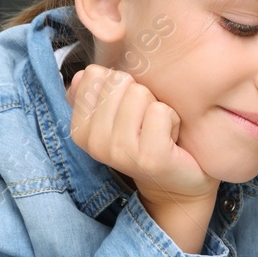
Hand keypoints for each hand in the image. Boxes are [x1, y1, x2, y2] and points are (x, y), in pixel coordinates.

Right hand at [65, 64, 216, 203]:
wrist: (176, 182)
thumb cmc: (147, 140)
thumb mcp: (116, 117)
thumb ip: (94, 95)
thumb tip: (81, 75)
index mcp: (81, 130)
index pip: (94, 74)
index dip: (119, 85)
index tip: (128, 110)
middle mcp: (95, 143)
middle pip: (119, 81)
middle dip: (140, 94)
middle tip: (146, 122)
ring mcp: (121, 152)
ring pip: (140, 93)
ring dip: (157, 107)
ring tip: (158, 130)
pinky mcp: (150, 157)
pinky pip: (160, 111)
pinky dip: (173, 119)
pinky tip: (170, 139)